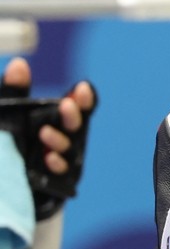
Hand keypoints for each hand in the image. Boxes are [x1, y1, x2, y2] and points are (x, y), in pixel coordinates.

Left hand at [2, 58, 96, 215]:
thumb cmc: (3, 150)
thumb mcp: (4, 120)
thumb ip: (12, 95)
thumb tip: (19, 64)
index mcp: (50, 120)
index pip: (74, 107)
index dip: (82, 98)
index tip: (81, 87)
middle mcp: (59, 139)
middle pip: (76, 126)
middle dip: (73, 115)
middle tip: (66, 105)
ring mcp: (59, 162)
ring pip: (70, 149)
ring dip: (60, 139)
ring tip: (44, 134)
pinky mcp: (56, 184)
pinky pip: (62, 173)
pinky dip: (56, 164)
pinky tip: (47, 157)